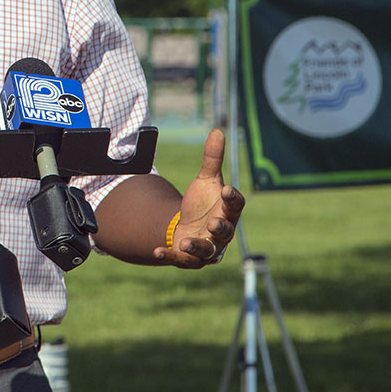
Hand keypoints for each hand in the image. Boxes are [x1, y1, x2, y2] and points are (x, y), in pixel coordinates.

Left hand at [152, 128, 245, 267]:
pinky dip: (169, 256)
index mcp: (228, 211)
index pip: (236, 205)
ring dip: (196, 247)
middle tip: (214, 223)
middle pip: (225, 231)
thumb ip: (212, 158)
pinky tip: (156, 251)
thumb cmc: (205, 203)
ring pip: (207, 251)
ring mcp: (208, 247)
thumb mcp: (206, 180)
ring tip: (185, 243)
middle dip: (220, 228)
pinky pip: (181, 260)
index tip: (226, 189)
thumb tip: (217, 130)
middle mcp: (222, 231)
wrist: (191, 226)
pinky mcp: (190, 259)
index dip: (233, 198)